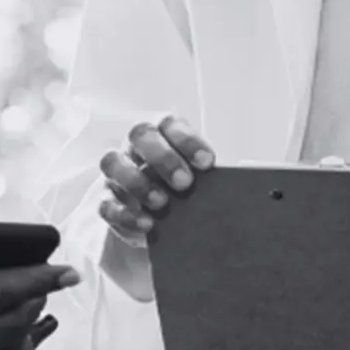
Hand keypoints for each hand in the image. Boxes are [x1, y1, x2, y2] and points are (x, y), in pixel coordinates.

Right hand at [99, 115, 215, 247]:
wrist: (153, 212)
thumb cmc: (180, 186)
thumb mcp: (196, 176)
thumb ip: (207, 175)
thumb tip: (243, 187)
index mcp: (162, 134)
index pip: (170, 124)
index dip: (187, 141)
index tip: (207, 163)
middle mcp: (136, 147)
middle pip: (139, 135)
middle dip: (163, 157)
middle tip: (184, 183)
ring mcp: (118, 172)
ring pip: (113, 162)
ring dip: (138, 182)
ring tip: (162, 204)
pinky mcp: (107, 199)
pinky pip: (106, 202)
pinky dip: (126, 214)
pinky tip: (146, 224)